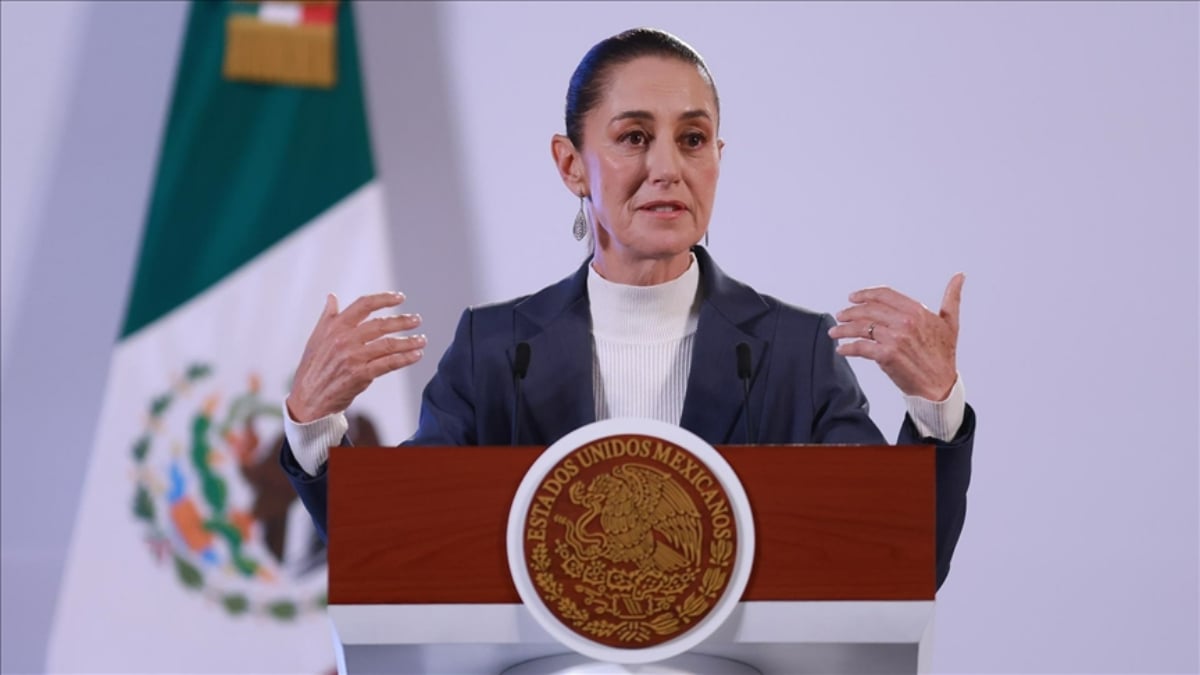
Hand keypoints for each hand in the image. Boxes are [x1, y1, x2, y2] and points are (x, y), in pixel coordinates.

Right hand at [286, 292, 425, 422]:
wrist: (307, 400)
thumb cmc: (312, 369)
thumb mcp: (315, 339)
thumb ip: (328, 317)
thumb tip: (332, 297)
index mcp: (335, 327)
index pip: (364, 305)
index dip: (384, 299)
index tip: (400, 297)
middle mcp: (344, 339)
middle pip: (381, 324)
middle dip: (402, 321)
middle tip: (417, 320)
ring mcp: (353, 357)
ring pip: (388, 344)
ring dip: (409, 341)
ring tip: (422, 340)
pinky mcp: (360, 375)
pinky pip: (388, 363)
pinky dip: (405, 358)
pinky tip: (416, 355)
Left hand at [828, 274, 964, 400]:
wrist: (940, 385)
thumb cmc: (944, 354)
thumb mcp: (950, 323)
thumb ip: (952, 298)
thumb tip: (959, 276)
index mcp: (917, 311)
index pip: (884, 295)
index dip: (865, 294)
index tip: (853, 297)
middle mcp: (904, 322)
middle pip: (868, 310)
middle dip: (850, 312)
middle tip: (840, 315)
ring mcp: (894, 338)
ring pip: (861, 328)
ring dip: (843, 329)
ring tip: (835, 332)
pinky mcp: (886, 356)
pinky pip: (860, 348)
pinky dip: (847, 348)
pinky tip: (841, 349)